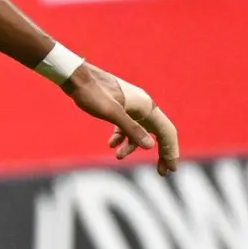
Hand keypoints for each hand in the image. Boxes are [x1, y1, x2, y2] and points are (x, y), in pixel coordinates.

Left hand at [62, 63, 180, 175]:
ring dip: (133, 146)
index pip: (167, 132)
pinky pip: (126, 125)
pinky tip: (110, 144)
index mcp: (146, 106)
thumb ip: (131, 129)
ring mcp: (131, 106)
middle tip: (162, 172)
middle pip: (158, 133)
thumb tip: (150, 146)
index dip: (171, 150)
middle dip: (160, 152)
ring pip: (140, 130)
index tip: (171, 169)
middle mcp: (143, 106)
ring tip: (118, 157)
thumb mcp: (112, 113)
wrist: (75, 76)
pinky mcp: (119, 106)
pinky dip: (121, 136)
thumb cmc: (93, 93)